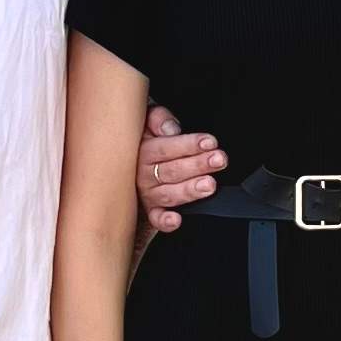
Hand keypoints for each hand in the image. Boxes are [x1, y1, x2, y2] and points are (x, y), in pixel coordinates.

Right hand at [138, 102, 226, 233]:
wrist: (121, 161)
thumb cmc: (143, 138)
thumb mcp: (147, 120)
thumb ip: (158, 119)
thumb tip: (170, 130)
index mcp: (142, 150)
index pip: (166, 147)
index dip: (189, 144)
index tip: (210, 142)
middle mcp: (143, 174)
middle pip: (172, 170)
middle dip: (198, 165)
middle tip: (219, 160)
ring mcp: (147, 193)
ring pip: (169, 194)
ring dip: (190, 190)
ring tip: (209, 184)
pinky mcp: (151, 210)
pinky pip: (155, 218)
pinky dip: (165, 221)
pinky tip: (176, 220)